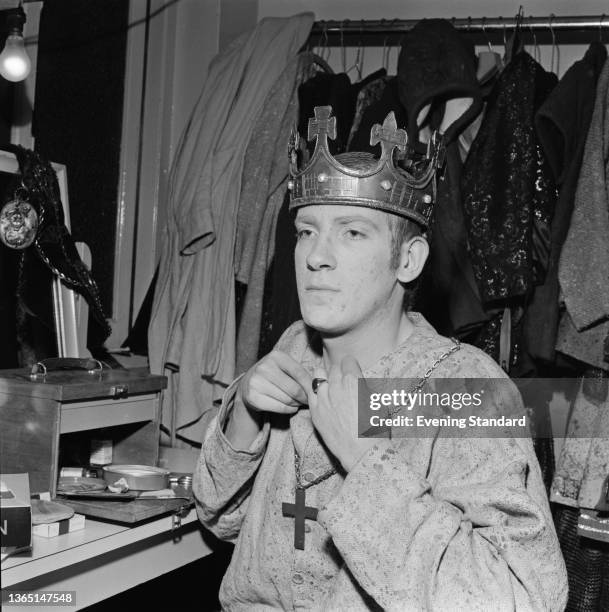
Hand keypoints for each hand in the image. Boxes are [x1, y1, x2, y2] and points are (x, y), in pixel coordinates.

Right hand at [239, 350, 311, 415]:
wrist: (247, 384)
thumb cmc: (273, 375)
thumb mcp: (283, 366)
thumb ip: (299, 372)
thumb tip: (319, 384)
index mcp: (276, 356)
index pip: (299, 372)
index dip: (310, 385)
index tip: (317, 392)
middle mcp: (264, 367)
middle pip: (294, 389)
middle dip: (305, 397)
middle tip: (310, 401)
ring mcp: (257, 382)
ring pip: (288, 399)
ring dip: (298, 404)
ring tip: (300, 403)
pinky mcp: (253, 397)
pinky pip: (280, 407)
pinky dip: (290, 409)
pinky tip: (292, 407)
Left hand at [308, 356, 376, 471]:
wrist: (361, 452)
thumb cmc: (375, 428)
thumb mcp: (376, 401)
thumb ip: (364, 386)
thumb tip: (360, 380)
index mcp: (354, 381)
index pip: (347, 360)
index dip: (351, 365)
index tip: (353, 370)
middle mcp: (336, 386)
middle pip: (333, 368)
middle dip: (339, 371)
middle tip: (344, 381)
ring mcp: (323, 398)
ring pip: (318, 375)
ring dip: (325, 378)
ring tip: (331, 387)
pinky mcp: (315, 411)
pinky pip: (310, 392)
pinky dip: (315, 391)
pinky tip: (322, 397)